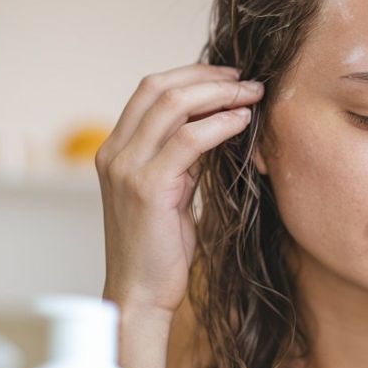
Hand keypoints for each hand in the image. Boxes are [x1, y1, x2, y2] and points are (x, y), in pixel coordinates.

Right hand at [96, 64, 262, 312]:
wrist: (139, 293)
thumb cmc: (159, 248)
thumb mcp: (170, 191)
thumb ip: (182, 158)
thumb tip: (216, 125)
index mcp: (115, 149)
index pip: (150, 89)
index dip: (192, 74)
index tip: (229, 76)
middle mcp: (114, 152)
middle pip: (160, 88)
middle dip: (208, 77)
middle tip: (247, 80)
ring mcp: (127, 168)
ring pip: (173, 105)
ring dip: (219, 94)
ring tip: (252, 95)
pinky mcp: (147, 187)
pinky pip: (189, 140)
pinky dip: (220, 124)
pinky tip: (243, 122)